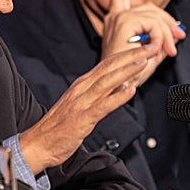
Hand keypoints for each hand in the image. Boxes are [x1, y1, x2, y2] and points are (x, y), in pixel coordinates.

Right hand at [19, 46, 152, 172]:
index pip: (107, 64)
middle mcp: (82, 89)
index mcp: (82, 84)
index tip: (144, 47)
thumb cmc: (59, 126)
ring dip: (127, 70)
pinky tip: (130, 91)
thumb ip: (101, 95)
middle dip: (131, 55)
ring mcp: (82, 102)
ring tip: (143, 61)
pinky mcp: (82, 118)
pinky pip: (103, 105)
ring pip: (107, 81)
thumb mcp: (81, 105)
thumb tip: (122, 86)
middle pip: (109, 67)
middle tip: (150, 46)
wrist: (39, 143)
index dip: (127, 54)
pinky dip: (118, 97)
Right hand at [100, 0, 184, 86]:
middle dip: (168, 21)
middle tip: (179, 37)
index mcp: (117, 21)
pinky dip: (160, 37)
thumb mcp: (150, 53)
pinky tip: (157, 49)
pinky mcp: (124, 23)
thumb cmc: (130, 74)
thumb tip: (176, 31)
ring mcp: (119, 18)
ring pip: (154, 16)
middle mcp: (115, 17)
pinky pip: (153, 23)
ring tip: (169, 50)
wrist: (119, 85)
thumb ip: (162, 39)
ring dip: (167, 34)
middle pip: (150, 7)